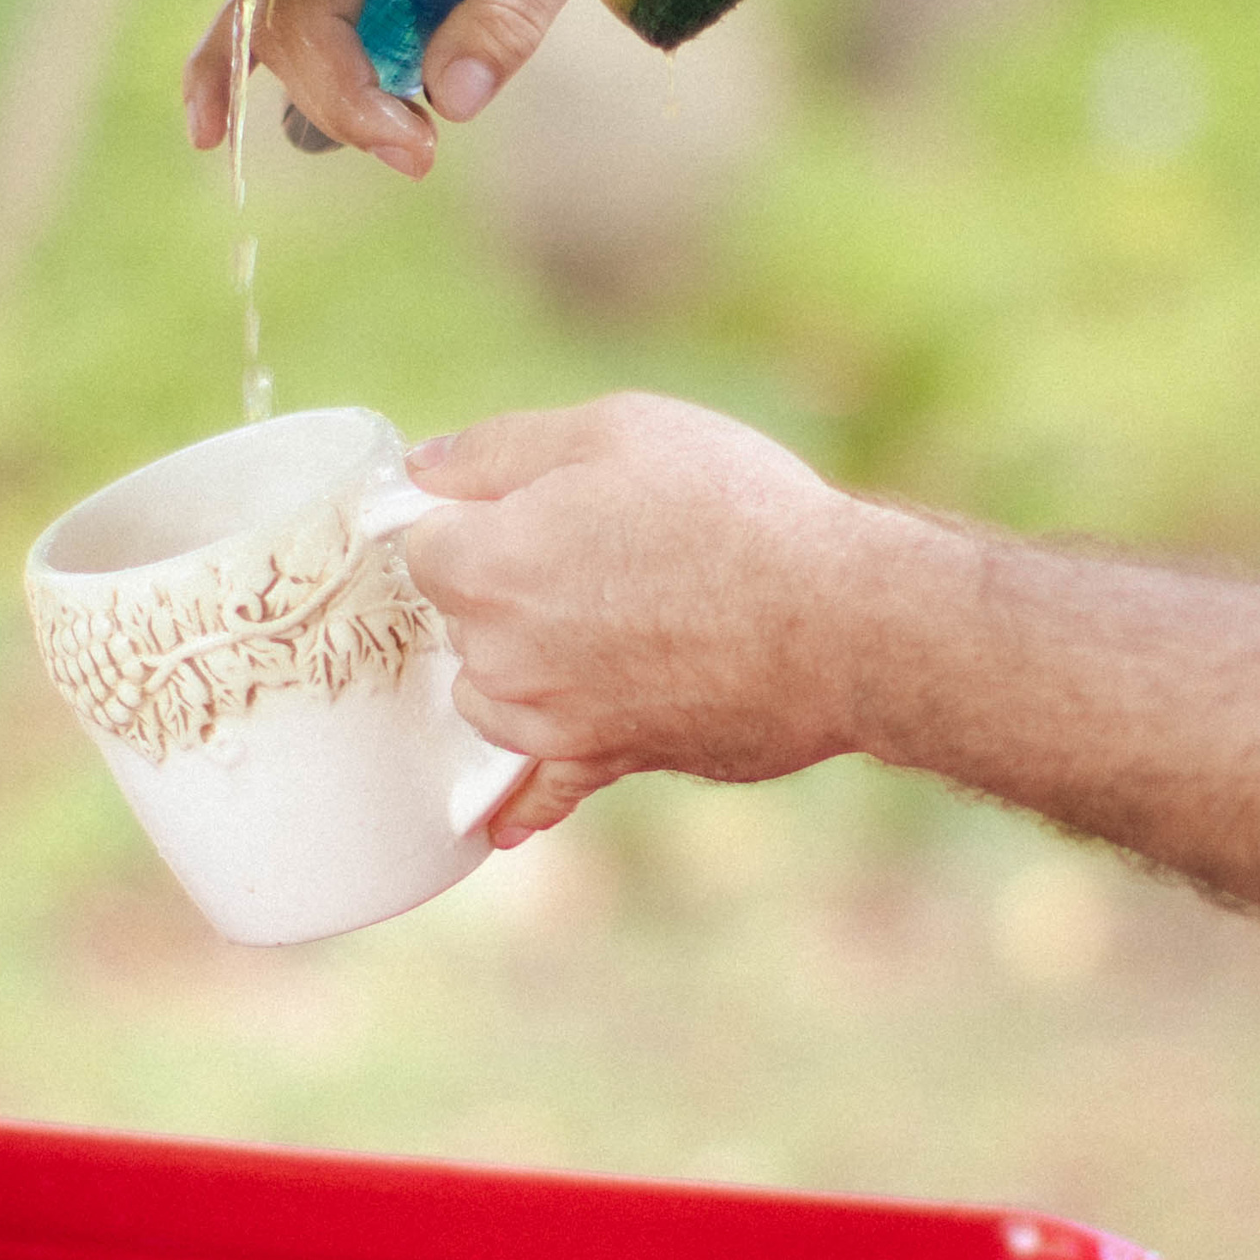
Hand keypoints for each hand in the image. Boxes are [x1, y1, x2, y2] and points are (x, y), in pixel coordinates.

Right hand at [179, 0, 587, 175]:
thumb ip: (507, 11)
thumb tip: (454, 100)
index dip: (346, 81)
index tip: (408, 138)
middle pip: (287, 13)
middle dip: (338, 98)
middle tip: (417, 152)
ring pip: (264, 13)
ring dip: (287, 87)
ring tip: (300, 141)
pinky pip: (261, 1)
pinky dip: (228, 59)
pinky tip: (204, 121)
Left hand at [392, 397, 880, 840]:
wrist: (838, 621)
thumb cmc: (732, 511)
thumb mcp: (615, 431)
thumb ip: (500, 449)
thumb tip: (423, 466)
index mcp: (489, 565)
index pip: (422, 544)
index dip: (469, 516)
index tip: (517, 505)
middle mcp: (502, 655)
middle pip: (459, 621)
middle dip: (500, 586)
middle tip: (588, 551)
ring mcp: (552, 721)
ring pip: (490, 697)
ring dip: (514, 669)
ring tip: (586, 631)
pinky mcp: (609, 761)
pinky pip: (541, 794)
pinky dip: (519, 805)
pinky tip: (498, 827)